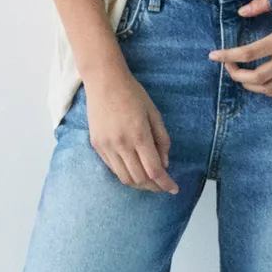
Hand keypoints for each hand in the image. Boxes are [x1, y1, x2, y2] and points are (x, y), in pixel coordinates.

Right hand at [83, 61, 178, 191]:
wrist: (104, 82)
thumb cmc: (133, 94)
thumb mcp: (154, 114)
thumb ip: (162, 140)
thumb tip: (165, 164)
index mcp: (139, 135)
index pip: (154, 170)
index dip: (165, 183)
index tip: (174, 189)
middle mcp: (121, 145)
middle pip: (140, 179)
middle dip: (154, 187)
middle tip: (163, 186)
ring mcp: (107, 147)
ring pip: (125, 178)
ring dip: (140, 184)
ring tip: (150, 182)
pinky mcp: (97, 146)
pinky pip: (113, 168)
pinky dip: (126, 174)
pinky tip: (134, 170)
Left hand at [208, 0, 271, 97]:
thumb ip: (262, 3)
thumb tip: (241, 13)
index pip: (248, 53)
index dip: (227, 56)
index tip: (213, 56)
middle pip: (257, 77)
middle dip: (237, 75)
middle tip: (228, 67)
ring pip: (270, 88)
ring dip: (252, 85)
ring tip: (243, 77)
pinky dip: (271, 92)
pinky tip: (263, 85)